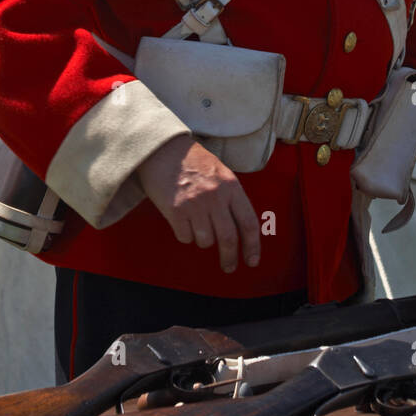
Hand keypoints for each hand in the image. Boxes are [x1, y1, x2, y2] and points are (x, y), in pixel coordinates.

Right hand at [136, 137, 260, 274]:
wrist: (162, 149)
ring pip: (205, 241)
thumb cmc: (192, 161)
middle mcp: (215, 196)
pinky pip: (185, 237)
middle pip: (228, 238)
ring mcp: (195, 204)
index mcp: (231, 186)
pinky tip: (182, 220)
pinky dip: (185, 235)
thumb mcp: (221, 172)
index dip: (252, 246)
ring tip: (196, 224)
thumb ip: (231, 197)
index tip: (252, 261)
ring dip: (203, 240)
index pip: (248, 222)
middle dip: (229, 258)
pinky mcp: (175, 211)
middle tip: (228, 267)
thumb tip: (240, 228)